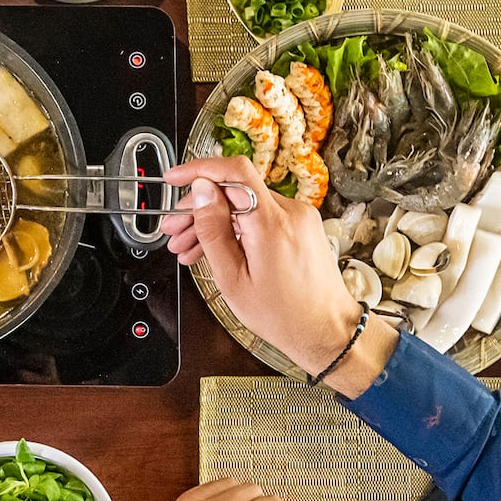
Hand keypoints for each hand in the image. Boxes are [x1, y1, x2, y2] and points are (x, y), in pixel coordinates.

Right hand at [159, 155, 369, 381]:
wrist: (326, 331)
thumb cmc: (283, 316)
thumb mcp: (233, 279)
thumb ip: (213, 231)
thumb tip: (201, 192)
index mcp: (271, 223)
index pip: (233, 171)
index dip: (198, 169)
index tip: (176, 178)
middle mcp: (290, 212)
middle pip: (234, 191)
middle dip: (199, 207)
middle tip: (174, 228)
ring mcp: (299, 218)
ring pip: (245, 205)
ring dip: (214, 221)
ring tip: (187, 246)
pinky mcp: (301, 227)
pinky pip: (260, 217)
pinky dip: (236, 228)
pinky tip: (216, 248)